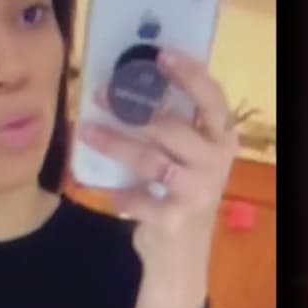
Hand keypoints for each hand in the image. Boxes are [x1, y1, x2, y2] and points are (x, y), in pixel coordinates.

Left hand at [78, 49, 237, 307]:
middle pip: (172, 128)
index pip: (211, 99)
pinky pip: (142, 199)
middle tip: (100, 92)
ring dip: (115, 144)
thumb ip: (167, 125)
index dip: (189, 75)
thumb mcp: (181, 156)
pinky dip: (122, 195)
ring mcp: (198, 192)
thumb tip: (124, 83)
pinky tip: (109, 192)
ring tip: (86, 132)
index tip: (161, 54)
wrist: (180, 253)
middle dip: (132, 109)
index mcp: (221, 138)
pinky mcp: (177, 219)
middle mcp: (215, 162)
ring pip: (152, 160)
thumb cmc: (177, 192)